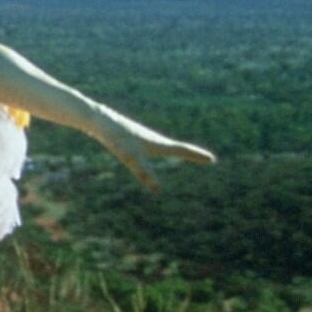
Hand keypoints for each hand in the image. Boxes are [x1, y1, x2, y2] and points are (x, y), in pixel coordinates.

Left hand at [92, 111, 216, 190]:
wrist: (99, 120)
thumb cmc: (116, 138)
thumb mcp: (130, 159)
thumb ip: (144, 174)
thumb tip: (157, 191)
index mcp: (158, 144)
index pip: (183, 150)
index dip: (197, 156)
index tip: (212, 159)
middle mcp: (154, 139)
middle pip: (178, 147)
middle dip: (193, 153)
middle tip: (207, 158)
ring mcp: (143, 137)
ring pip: (165, 145)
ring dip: (179, 149)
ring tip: (188, 153)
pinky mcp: (133, 137)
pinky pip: (151, 145)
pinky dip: (161, 148)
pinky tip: (153, 148)